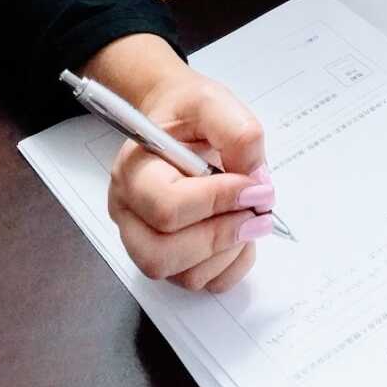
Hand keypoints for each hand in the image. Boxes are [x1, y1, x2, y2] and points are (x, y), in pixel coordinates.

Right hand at [99, 40, 271, 292]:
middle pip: (161, 254)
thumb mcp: (212, 102)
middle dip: (220, 236)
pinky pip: (200, 284)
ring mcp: (144, 240)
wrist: (178, 120)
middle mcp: (129, 212)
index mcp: (133, 170)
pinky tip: (240, 235)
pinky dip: (230, 267)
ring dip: (228, 251)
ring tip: (249, 216)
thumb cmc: (188, 113)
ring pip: (182, 276)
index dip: (217, 201)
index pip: (166, 206)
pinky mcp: (168, 257)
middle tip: (257, 210)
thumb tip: (255, 178)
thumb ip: (237, 132)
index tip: (254, 186)